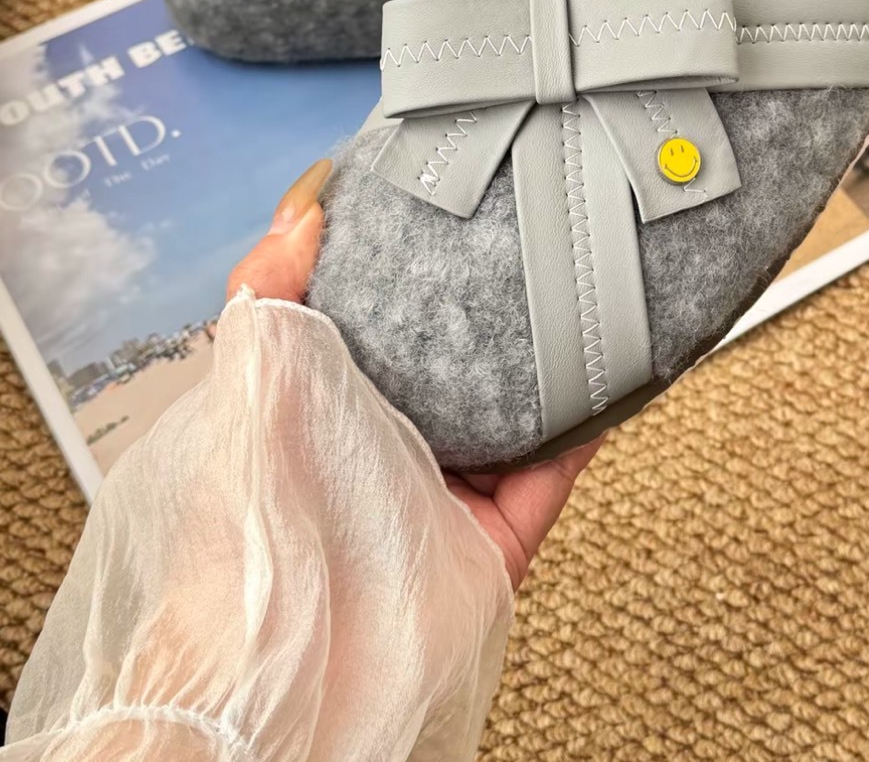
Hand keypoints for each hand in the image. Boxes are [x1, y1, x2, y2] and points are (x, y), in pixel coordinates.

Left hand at [226, 160, 603, 589]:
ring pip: (520, 405)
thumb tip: (304, 207)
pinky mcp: (502, 533)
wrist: (293, 662)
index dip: (415, 266)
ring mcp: (452, 487)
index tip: (452, 208)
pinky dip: (590, 419)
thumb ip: (268, 294)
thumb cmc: (253, 526)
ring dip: (556, 355)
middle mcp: (395, 440)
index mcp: (332, 401)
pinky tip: (616, 366)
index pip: (383, 317)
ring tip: (591, 285)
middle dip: (498, 305)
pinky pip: (558, 466)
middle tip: (537, 236)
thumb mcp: (250, 381)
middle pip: (462, 358)